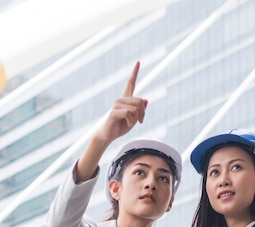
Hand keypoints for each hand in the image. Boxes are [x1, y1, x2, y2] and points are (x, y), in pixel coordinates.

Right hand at [76, 61, 147, 181]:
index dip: (135, 72)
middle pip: (141, 101)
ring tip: (129, 123)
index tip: (138, 62)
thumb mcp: (134, 119)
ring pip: (136, 108)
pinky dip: (131, 122)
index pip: (131, 83)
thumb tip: (146, 100)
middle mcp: (121, 99)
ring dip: (136, 118)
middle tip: (140, 121)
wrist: (108, 135)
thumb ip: (140, 110)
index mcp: (126, 99)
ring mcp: (116, 104)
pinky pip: (129, 114)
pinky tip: (126, 124)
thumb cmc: (120, 127)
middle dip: (143, 113)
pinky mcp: (114, 111)